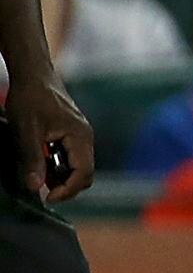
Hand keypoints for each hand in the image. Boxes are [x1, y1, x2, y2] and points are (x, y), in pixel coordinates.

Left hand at [11, 76, 94, 202]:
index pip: (84, 173)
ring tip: (38, 175)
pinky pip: (72, 157)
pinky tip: (41, 163)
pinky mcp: (73, 134)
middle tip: (42, 190)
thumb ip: (32, 160)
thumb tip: (35, 187)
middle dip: (66, 186)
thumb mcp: (26, 131)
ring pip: (78, 166)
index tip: (47, 197)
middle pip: (86, 173)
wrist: (34, 75)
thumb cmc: (31, 99)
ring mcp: (80, 135)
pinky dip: (59, 166)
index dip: (67, 190)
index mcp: (80, 137)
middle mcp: (85, 137)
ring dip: (61, 176)